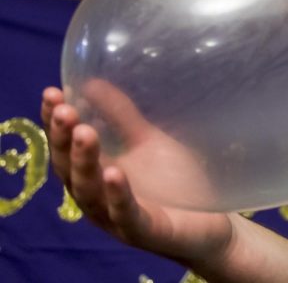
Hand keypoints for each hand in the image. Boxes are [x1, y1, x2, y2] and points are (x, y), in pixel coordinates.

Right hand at [41, 84, 236, 265]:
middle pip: (69, 170)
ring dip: (85, 162)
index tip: (51, 94)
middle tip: (64, 110)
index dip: (54, 124)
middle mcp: (98, 197)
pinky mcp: (143, 231)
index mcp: (94, 174)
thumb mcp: (147, 141)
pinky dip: (117, 195)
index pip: (65, 148)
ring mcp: (117, 218)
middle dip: (64, 140)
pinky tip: (114, 173)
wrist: (211, 221)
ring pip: (90, 193)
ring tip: (85, 132)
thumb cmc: (173, 181)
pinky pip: (125, 215)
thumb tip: (90, 82)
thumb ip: (121, 116)